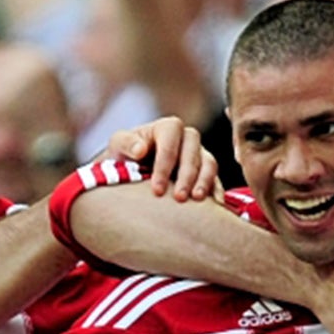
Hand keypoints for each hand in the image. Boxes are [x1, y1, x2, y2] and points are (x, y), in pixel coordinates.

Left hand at [104, 116, 219, 201]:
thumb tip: (141, 149)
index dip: (165, 163)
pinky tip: (215, 206)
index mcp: (166, 128)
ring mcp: (199, 155)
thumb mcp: (118, 146)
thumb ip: (126, 143)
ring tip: (196, 200)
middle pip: (193, 152)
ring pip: (209, 164)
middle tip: (179, 198)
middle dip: (187, 176)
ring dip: (205, 182)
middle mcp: (186, 138)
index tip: (157, 189)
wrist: (131, 172)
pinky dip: (216, 191)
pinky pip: (216, 179)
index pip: (170, 139)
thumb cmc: (124, 156)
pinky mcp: (205, 172)